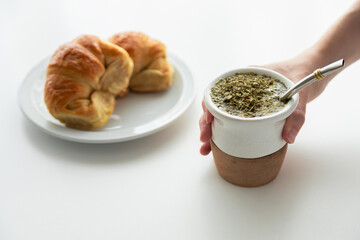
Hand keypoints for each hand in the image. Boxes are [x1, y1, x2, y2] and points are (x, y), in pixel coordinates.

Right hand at [199, 50, 330, 155]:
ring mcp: (245, 98)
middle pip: (215, 106)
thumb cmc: (305, 73)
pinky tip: (219, 144)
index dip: (208, 108)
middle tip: (204, 141)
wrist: (315, 68)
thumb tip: (288, 138)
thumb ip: (296, 116)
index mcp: (246, 78)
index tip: (207, 123)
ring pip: (222, 114)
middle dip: (206, 124)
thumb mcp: (301, 94)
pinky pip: (235, 119)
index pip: (218, 92)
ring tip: (206, 148)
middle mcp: (242, 88)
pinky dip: (225, 131)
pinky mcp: (252, 108)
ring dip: (212, 131)